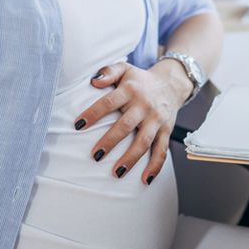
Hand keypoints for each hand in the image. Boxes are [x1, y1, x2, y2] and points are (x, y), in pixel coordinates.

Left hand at [75, 60, 189, 183]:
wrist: (171, 84)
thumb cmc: (140, 80)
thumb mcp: (124, 69)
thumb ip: (108, 71)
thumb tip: (93, 81)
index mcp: (130, 90)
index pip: (109, 102)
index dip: (93, 113)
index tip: (78, 125)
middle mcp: (144, 105)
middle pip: (126, 125)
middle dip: (110, 141)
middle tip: (95, 155)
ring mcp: (156, 120)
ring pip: (144, 141)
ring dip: (131, 158)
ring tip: (116, 173)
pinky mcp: (166, 131)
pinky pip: (161, 150)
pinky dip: (155, 166)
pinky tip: (145, 180)